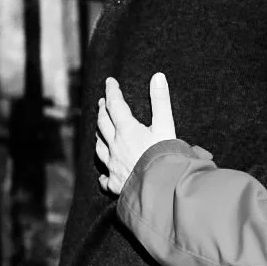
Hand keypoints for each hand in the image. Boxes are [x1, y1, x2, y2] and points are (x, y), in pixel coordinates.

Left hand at [95, 72, 176, 194]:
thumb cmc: (165, 157)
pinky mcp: (115, 184)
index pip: (115, 105)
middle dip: (102, 110)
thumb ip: (161, 101)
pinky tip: (104, 174)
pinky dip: (104, 173)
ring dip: (100, 136)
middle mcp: (115, 146)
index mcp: (127, 130)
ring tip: (101, 131)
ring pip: (100, 148)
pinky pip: (105, 178)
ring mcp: (113, 166)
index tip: (110, 82)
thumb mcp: (166, 125)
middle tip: (103, 103)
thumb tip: (157, 76)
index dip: (112, 91)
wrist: (161, 189)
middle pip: (103, 124)